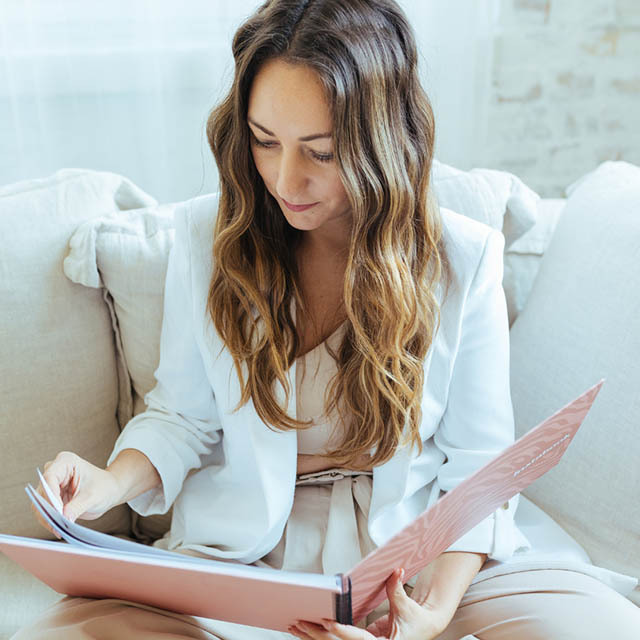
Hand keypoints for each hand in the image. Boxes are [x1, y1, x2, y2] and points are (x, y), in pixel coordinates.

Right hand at [32, 451, 121, 532]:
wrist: (109, 490)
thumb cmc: (104, 487)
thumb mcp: (93, 497)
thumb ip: (77, 507)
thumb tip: (63, 518)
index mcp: (66, 461)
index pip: (50, 478)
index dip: (51, 496)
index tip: (57, 513)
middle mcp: (55, 470)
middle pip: (42, 491)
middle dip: (48, 510)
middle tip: (57, 527)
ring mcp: (51, 484)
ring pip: (40, 503)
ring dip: (47, 518)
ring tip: (58, 530)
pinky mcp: (51, 496)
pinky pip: (43, 510)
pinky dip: (49, 520)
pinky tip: (58, 529)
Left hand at [289, 568, 448, 639]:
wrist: (425, 628)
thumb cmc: (418, 620)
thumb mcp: (407, 606)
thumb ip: (397, 589)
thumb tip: (396, 570)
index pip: (356, 639)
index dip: (340, 630)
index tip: (326, 622)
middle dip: (317, 635)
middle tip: (299, 622)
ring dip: (314, 636)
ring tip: (295, 626)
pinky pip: (338, 639)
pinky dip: (322, 633)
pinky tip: (307, 627)